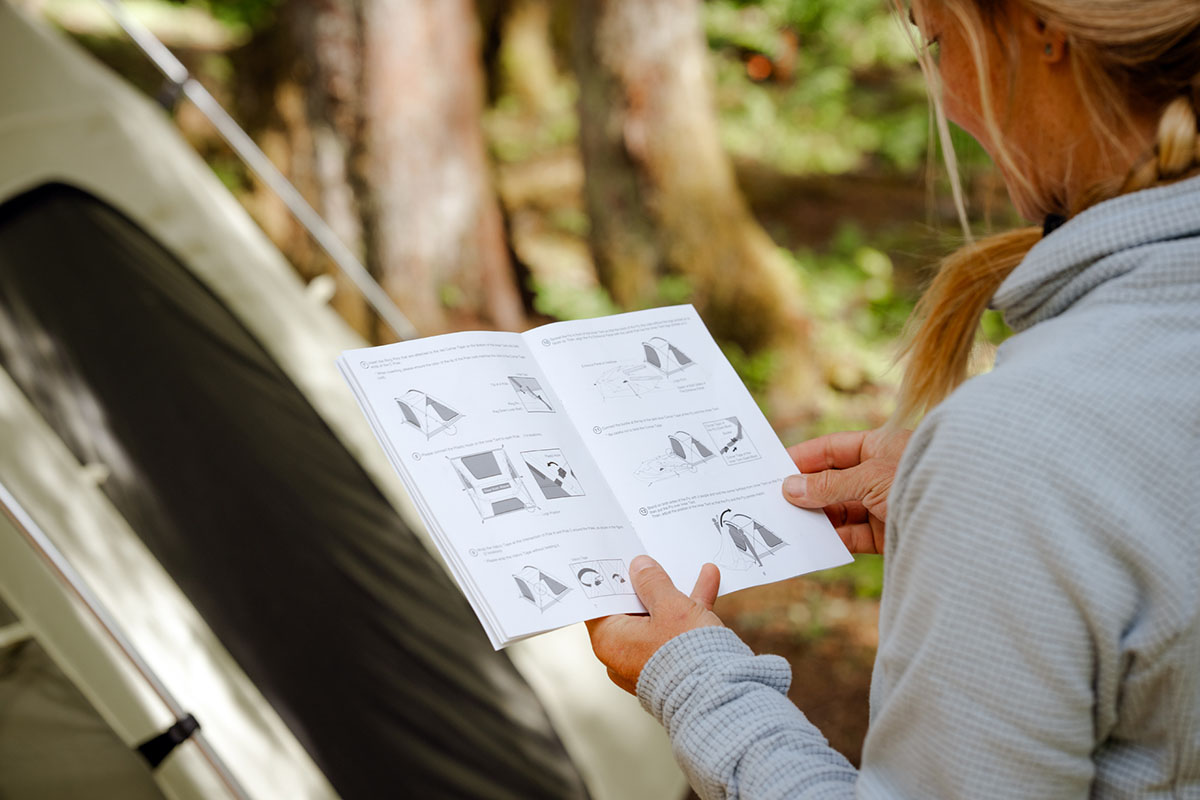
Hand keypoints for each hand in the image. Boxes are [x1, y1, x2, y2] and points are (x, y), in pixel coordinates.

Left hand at [586, 555, 722, 694]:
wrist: (718, 694)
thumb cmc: (684, 653)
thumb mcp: (669, 606)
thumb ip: (652, 582)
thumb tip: (639, 566)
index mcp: (610, 640)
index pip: (600, 604)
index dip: (609, 580)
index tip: (616, 560)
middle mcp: (625, 653)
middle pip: (631, 609)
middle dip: (647, 583)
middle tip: (649, 559)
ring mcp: (649, 660)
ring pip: (659, 618)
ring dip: (675, 593)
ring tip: (686, 567)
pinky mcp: (673, 665)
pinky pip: (677, 630)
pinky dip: (690, 610)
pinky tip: (708, 582)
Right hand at [783, 427, 910, 554]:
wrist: (961, 522)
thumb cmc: (918, 483)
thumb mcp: (869, 477)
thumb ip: (828, 484)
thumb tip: (790, 487)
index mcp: (881, 446)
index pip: (834, 448)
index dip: (805, 457)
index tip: (776, 469)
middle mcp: (881, 474)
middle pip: (834, 481)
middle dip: (807, 491)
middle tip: (776, 500)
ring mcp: (884, 505)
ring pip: (842, 510)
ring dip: (818, 517)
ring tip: (790, 523)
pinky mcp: (889, 534)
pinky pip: (855, 535)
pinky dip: (836, 539)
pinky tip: (815, 542)